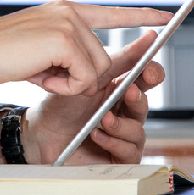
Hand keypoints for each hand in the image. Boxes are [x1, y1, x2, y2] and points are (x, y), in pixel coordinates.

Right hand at [0, 0, 171, 97]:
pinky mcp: (65, 39)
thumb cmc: (0, 57)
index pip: (113, 13)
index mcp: (66, 10)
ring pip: (96, 71)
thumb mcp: (42, 54)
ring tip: (40, 75)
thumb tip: (94, 77)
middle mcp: (72, 12)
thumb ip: (70, 56)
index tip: (165, 18)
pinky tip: (41, 77)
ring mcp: (69, 23)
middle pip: (103, 59)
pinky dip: (64, 87)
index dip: (141, 17)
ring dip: (70, 84)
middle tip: (47, 77)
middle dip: (80, 79)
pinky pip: (85, 78)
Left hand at [18, 30, 164, 164]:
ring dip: (121, 124)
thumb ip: (121, 60)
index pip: (147, 79)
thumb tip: (149, 38)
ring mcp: (123, 135)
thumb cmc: (62, 106)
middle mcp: (125, 112)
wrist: (41, 133)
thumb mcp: (90, 78)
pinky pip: (129, 152)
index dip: (152, 74)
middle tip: (128, 92)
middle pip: (145, 105)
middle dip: (138, 98)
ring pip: (138, 131)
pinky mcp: (117, 156)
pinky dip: (114, 142)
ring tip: (103, 119)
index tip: (148, 70)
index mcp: (121, 89)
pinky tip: (97, 135)